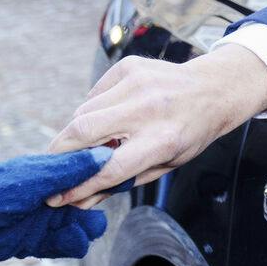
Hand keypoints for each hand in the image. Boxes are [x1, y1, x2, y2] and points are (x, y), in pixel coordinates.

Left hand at [0, 147, 113, 260]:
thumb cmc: (3, 192)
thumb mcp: (41, 176)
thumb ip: (73, 167)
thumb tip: (105, 153)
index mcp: (53, 176)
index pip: (89, 176)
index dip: (102, 180)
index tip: (109, 185)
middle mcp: (53, 197)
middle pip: (90, 204)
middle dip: (95, 209)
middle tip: (90, 213)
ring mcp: (48, 220)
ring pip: (82, 227)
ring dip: (87, 229)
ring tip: (80, 230)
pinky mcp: (41, 242)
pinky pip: (68, 245)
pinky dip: (74, 243)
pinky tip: (73, 240)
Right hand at [45, 45, 266, 206]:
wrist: (213, 89)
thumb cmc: (189, 133)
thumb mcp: (165, 165)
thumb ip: (122, 182)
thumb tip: (78, 199)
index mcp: (163, 139)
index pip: (110, 167)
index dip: (79, 185)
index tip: (56, 197)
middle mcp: (148, 108)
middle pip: (83, 131)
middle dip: (59, 153)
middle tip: (52, 168)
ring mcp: (137, 82)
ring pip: (83, 111)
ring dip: (76, 133)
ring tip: (88, 144)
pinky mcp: (128, 66)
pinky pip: (94, 94)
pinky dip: (93, 111)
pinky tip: (109, 117)